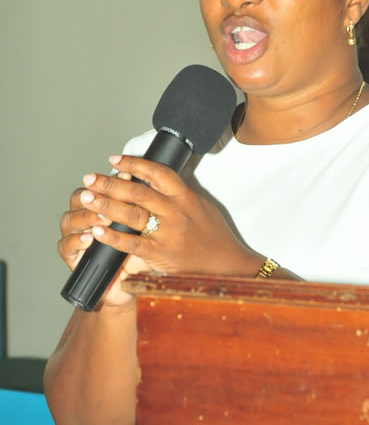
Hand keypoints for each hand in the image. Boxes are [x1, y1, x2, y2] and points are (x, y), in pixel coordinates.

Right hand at [58, 175, 146, 307]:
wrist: (132, 283)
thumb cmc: (139, 252)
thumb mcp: (144, 227)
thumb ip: (140, 207)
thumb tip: (147, 183)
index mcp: (100, 207)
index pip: (98, 186)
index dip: (110, 180)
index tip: (126, 175)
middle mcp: (85, 219)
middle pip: (79, 198)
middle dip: (95, 196)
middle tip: (110, 197)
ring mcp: (76, 238)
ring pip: (69, 220)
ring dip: (86, 217)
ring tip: (103, 219)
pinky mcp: (73, 258)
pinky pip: (66, 247)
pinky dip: (76, 241)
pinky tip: (90, 239)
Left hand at [72, 154, 261, 279]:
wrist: (226, 265)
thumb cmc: (214, 235)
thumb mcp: (200, 206)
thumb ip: (177, 193)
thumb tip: (152, 178)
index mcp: (186, 196)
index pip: (157, 172)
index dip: (134, 164)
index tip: (114, 160)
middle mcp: (176, 212)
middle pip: (138, 192)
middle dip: (110, 183)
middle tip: (90, 178)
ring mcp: (168, 234)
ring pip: (131, 214)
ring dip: (105, 205)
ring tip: (86, 198)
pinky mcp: (161, 254)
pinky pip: (131, 243)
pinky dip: (112, 236)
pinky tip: (96, 230)